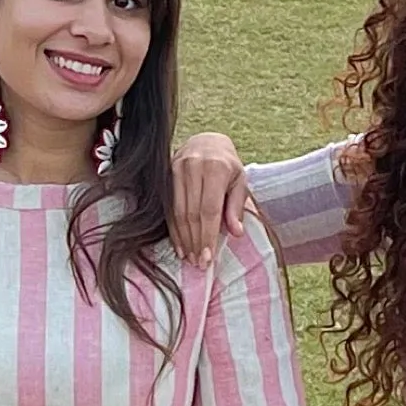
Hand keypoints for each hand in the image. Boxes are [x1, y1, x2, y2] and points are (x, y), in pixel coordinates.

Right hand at [171, 130, 250, 259]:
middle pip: (192, 213)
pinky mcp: (165, 175)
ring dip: (183, 238)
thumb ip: (236, 206)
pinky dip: (174, 229)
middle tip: (199, 263)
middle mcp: (193, 167)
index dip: (208, 235)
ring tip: (190, 258)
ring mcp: (176, 169)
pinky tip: (179, 245)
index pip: (210, 209)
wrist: (205, 142)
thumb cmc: (227, 165)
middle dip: (195, 241)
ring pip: (178, 211)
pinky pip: (168, 207)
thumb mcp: (239, 181)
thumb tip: (236, 233)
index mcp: (216, 168)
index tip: (208, 258)